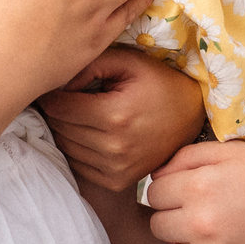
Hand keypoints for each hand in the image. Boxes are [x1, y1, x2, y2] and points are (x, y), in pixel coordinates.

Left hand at [40, 47, 203, 192]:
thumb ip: (89, 65)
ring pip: (64, 147)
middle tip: (65, 96)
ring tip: (77, 113)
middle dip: (56, 110)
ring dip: (64, 129)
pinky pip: (78, 164)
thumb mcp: (128, 62)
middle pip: (59, 128)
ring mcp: (115, 169)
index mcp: (114, 116)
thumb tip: (57, 82)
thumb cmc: (159, 84)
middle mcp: (113, 148)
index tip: (55, 85)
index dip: (51, 93)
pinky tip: (89, 132)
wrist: (192, 118)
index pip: (58, 107)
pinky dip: (76, 148)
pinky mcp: (116, 181)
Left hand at [145, 140, 244, 243]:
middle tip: (199, 212)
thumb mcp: (232, 153)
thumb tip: (155, 173)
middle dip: (172, 216)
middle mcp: (199, 225)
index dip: (168, 190)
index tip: (187, 192)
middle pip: (156, 224)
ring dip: (184, 243)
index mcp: (198, 188)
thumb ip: (187, 155)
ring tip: (211, 233)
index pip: (153, 193)